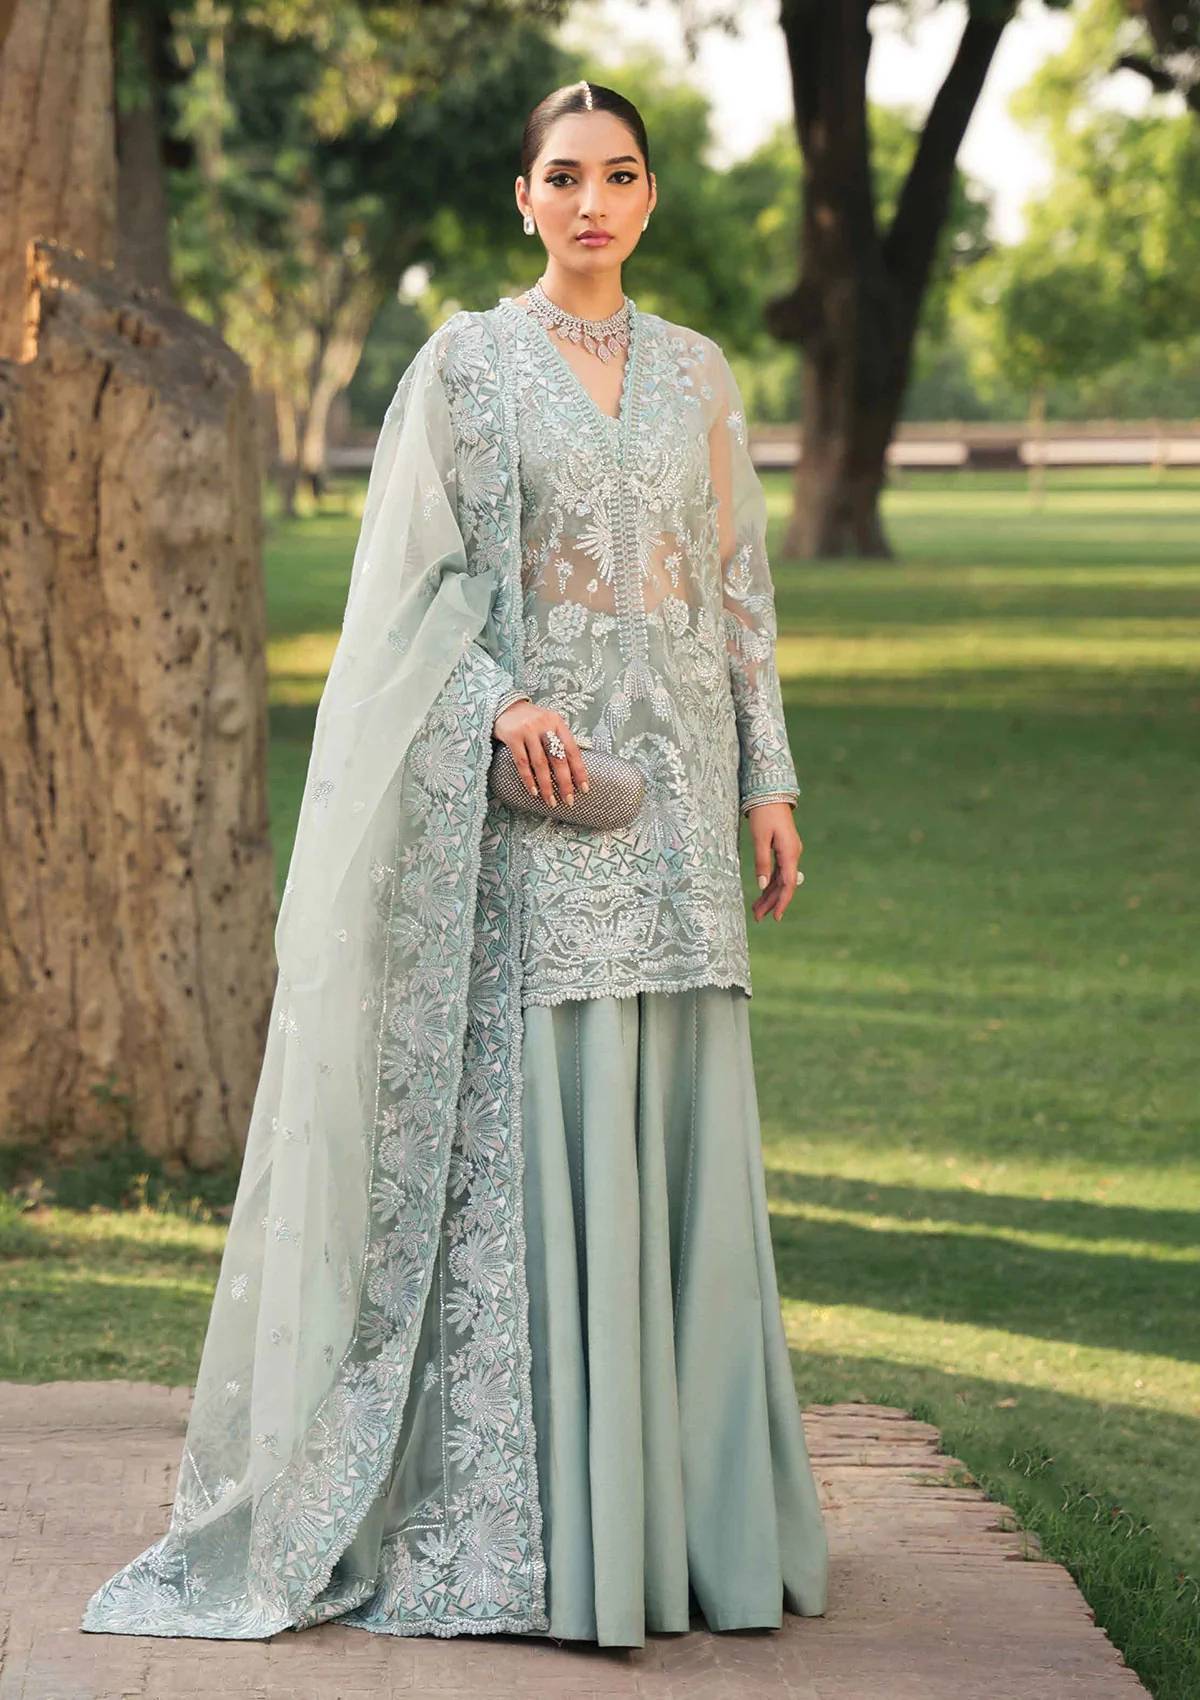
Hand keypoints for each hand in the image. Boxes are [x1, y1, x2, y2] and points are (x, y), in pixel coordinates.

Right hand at [493, 697, 589, 807]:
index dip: (579, 771)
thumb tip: (573, 770)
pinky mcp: (513, 736)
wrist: (504, 706)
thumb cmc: (530, 720)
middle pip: (558, 758)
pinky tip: (533, 791)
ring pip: (540, 763)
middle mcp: (544, 725)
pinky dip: (528, 779)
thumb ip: (559, 740)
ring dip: (546, 785)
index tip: (584, 788)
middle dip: (564, 782)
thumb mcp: (548, 724)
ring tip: (551, 801)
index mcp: (558, 722)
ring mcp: (528, 730)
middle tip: (569, 800)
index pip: (572, 750)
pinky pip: (522, 762)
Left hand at [747, 802, 802, 922]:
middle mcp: (793, 854)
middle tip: (758, 918)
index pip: (788, 884)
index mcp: (790, 853)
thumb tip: (761, 885)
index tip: (775, 917)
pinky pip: (779, 871)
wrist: (770, 793)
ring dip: (769, 894)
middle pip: (784, 885)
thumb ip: (762, 862)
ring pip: (781, 879)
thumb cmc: (763, 814)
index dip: (782, 902)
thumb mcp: (759, 838)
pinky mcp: (783, 849)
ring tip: (756, 910)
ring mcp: (789, 852)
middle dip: (771, 902)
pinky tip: (762, 892)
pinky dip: (770, 882)